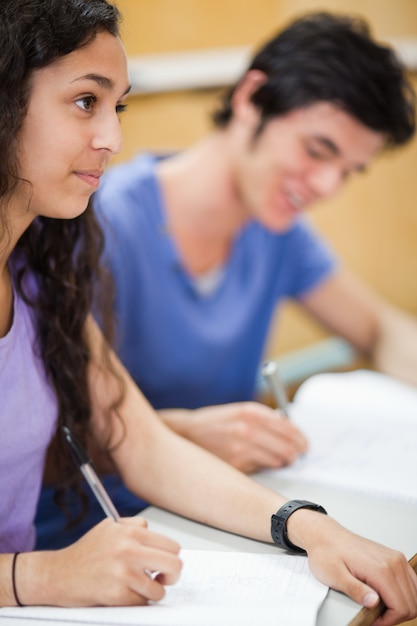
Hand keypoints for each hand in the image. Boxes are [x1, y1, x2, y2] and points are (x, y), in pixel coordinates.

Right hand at [19, 517, 181, 605]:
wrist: (59, 574)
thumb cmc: (85, 552)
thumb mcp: (110, 527)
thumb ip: (134, 526)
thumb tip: (156, 534)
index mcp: (131, 531)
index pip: (172, 546)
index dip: (172, 557)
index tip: (164, 564)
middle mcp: (129, 550)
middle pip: (174, 565)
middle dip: (172, 575)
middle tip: (163, 578)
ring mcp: (123, 573)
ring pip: (160, 589)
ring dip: (152, 591)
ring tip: (139, 587)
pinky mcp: (116, 594)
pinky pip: (142, 602)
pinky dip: (136, 601)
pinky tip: (124, 594)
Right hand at [160, 402, 307, 472]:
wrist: (187, 432)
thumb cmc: (216, 422)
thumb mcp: (240, 411)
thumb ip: (264, 419)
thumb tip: (290, 432)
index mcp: (250, 412)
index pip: (287, 428)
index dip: (300, 438)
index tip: (304, 444)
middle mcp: (247, 429)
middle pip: (286, 446)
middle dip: (296, 453)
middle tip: (298, 455)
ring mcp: (241, 448)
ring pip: (277, 460)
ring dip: (282, 462)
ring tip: (281, 460)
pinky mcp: (235, 464)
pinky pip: (261, 468)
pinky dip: (265, 467)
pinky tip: (261, 462)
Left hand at [288, 510, 416, 625]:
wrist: (325, 535)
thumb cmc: (327, 552)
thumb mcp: (335, 575)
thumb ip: (355, 590)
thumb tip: (373, 603)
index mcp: (381, 568)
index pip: (401, 607)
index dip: (388, 621)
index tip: (373, 622)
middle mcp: (393, 562)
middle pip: (412, 603)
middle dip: (395, 616)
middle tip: (376, 618)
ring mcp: (395, 559)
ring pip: (414, 594)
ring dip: (401, 606)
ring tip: (381, 609)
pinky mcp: (394, 558)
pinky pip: (410, 583)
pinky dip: (403, 595)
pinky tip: (386, 598)